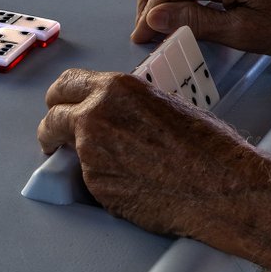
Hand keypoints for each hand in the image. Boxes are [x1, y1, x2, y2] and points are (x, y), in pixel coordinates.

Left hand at [37, 69, 258, 239]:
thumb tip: (110, 112)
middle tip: (55, 138)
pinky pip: (90, 179)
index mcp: (113, 89)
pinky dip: (103, 181)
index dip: (58, 98)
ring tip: (116, 166)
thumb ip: (125, 104)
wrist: (220, 186)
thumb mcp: (161, 103)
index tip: (55, 105)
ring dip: (82, 157)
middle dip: (51, 128)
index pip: (65, 85)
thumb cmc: (205, 146)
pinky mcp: (95, 183)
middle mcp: (94, 116)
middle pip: (52, 118)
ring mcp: (90, 151)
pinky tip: (131, 183)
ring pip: (72, 152)